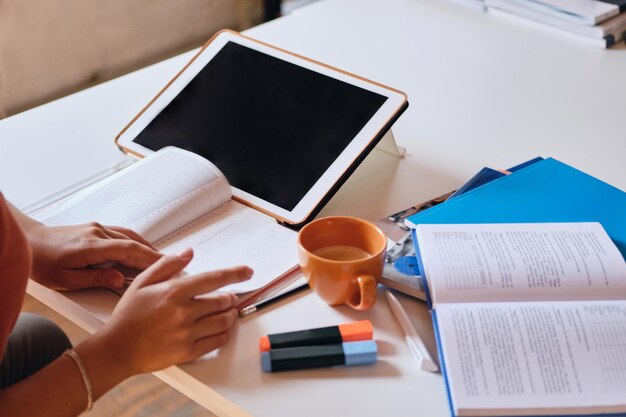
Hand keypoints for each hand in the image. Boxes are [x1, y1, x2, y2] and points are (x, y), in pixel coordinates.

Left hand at [26, 222, 161, 290]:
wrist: (29, 242)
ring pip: (130, 237)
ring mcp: (97, 228)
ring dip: (147, 247)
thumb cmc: (42, 262)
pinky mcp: (95, 228)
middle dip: (154, 255)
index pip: (129, 250)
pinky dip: (136, 241)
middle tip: (172, 265)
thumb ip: (95, 278)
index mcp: (91, 246)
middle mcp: (97, 233)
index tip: (166, 265)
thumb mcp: (65, 280)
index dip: (150, 258)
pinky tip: (142, 248)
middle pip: (133, 243)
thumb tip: (120, 278)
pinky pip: (122, 234)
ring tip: (161, 259)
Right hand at [96, 248, 251, 374]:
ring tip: (226, 312)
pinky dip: (223, 334)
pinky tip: (219, 330)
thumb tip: (188, 252)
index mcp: (175, 292)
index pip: (214, 278)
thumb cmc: (128, 316)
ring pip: (224, 321)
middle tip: (229, 298)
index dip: (235, 273)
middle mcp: (184, 312)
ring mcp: (187, 333)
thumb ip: (167, 264)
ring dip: (230, 315)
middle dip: (230, 298)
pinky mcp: (188, 351)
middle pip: (223, 301)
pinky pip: (217, 341)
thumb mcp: (143, 282)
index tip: (246, 271)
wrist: (116, 349)